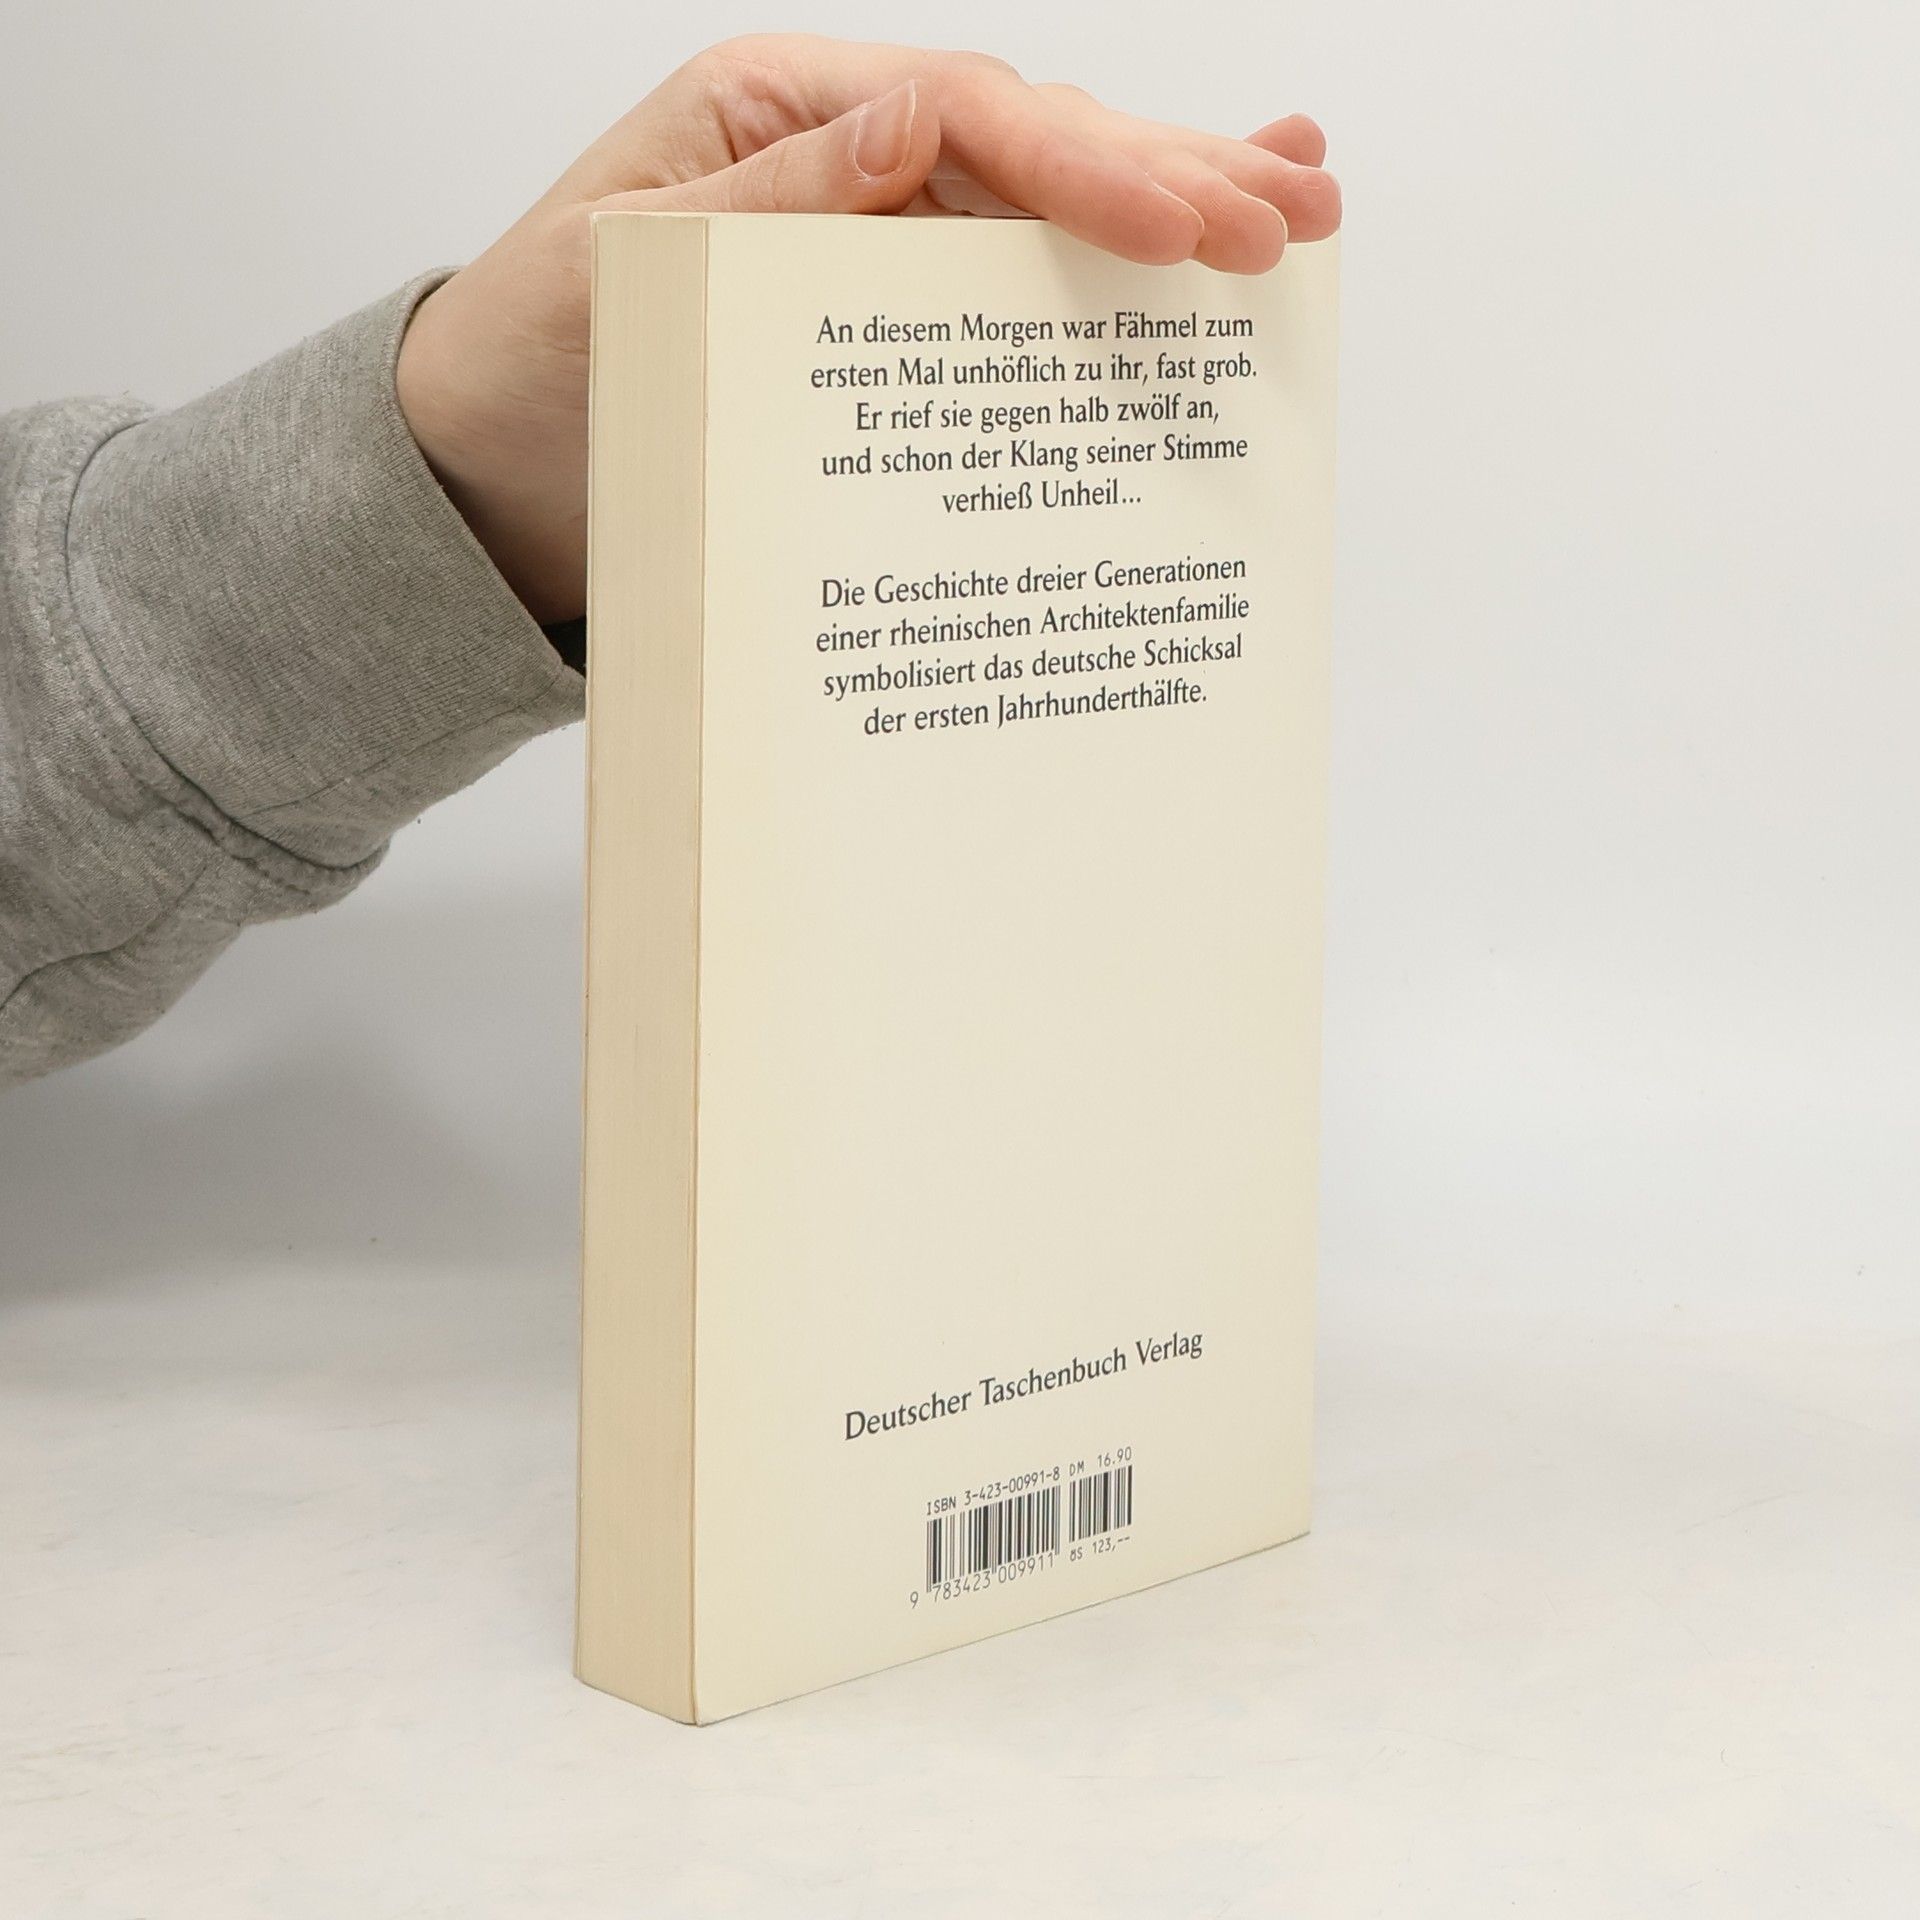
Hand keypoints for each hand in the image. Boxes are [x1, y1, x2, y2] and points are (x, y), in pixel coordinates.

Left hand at [395, 35, 1341, 625]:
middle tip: (1291, 221)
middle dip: (1170, 178)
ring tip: (1300, 211)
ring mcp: (876, 231)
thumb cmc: (533, 359)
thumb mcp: (625, 267)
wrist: (490, 464)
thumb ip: (772, 200)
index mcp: (778, 111)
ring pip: (1045, 207)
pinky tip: (1193, 245)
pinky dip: (1105, 269)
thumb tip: (916, 130)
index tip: (1179, 232)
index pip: (962, 115)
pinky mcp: (888, 313)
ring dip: (1174, 208)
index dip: (1081, 169)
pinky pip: (1008, 283)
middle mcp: (844, 154)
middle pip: (1034, 144)